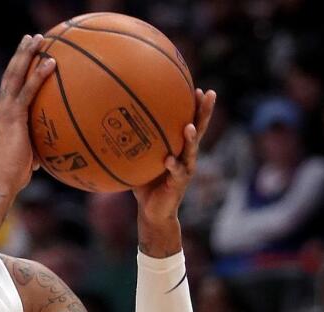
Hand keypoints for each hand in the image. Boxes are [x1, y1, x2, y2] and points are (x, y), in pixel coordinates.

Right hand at [0, 34, 55, 192]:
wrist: (1, 180)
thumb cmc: (14, 176)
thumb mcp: (27, 159)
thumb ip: (34, 152)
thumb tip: (46, 159)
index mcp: (4, 118)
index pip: (10, 89)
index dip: (17, 71)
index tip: (26, 57)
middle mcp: (2, 110)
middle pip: (10, 75)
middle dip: (20, 55)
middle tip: (30, 39)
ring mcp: (6, 112)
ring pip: (15, 76)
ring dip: (26, 55)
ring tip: (37, 39)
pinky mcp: (14, 117)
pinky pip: (28, 91)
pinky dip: (38, 75)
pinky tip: (51, 62)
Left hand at [132, 88, 216, 227]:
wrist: (152, 211)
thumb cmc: (145, 184)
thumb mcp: (139, 161)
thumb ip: (133, 145)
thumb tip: (113, 126)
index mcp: (178, 147)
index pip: (189, 122)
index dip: (195, 107)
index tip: (199, 88)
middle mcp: (186, 155)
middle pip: (198, 129)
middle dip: (204, 112)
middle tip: (210, 94)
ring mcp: (185, 169)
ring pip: (191, 150)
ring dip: (191, 139)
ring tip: (189, 126)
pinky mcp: (179, 184)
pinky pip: (177, 173)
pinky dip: (173, 166)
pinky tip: (169, 160)